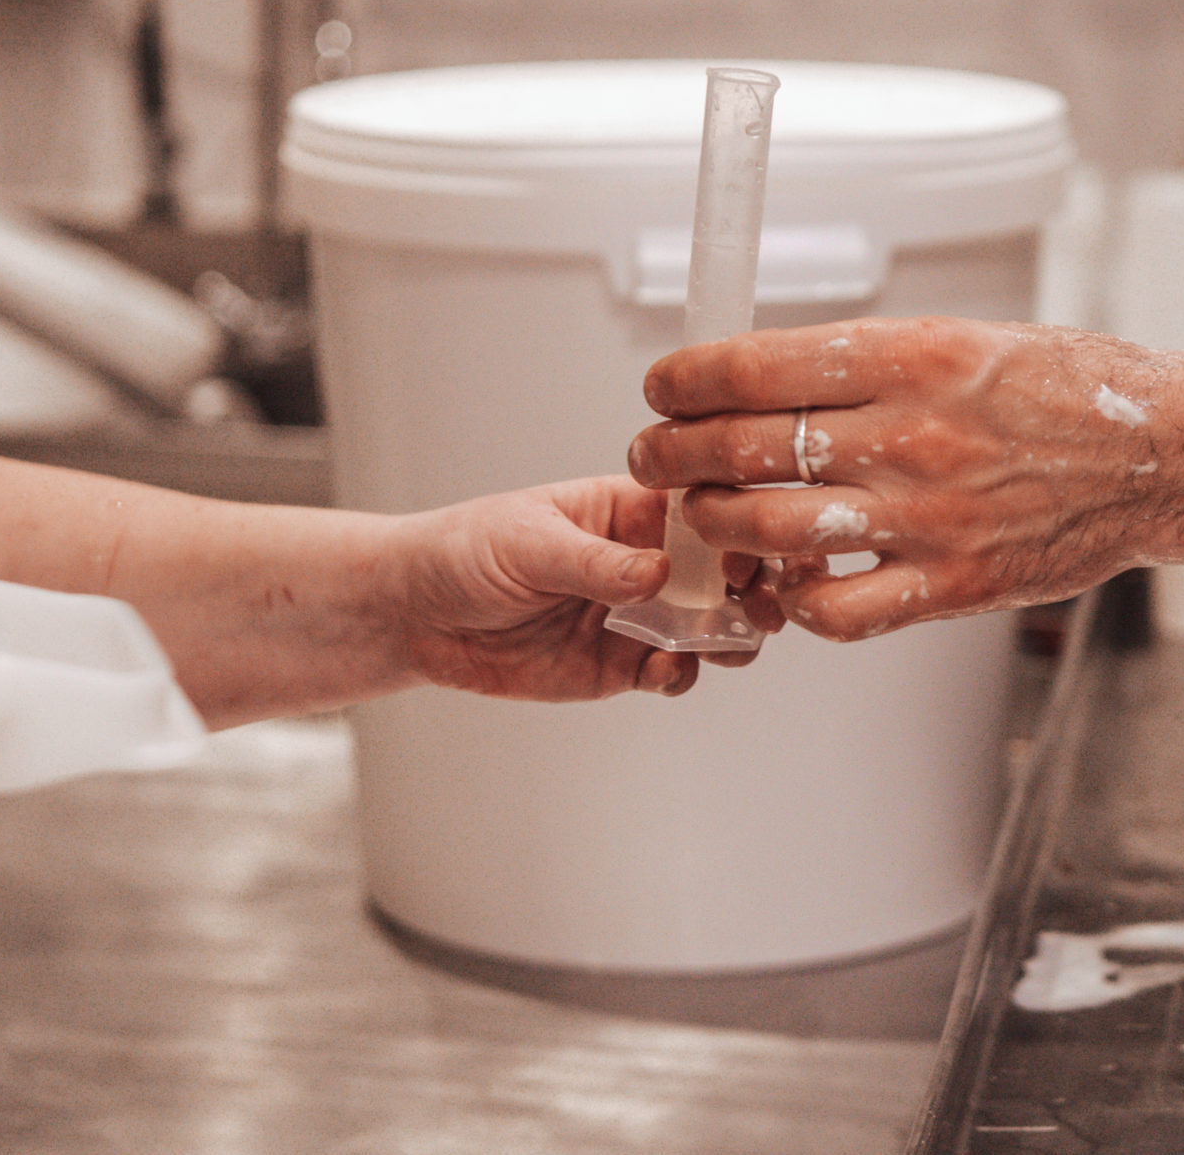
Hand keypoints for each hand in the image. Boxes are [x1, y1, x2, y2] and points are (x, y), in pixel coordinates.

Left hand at [389, 476, 779, 701]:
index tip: (753, 545)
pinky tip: (668, 670)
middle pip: (725, 569)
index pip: (702, 508)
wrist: (414, 614)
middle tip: (769, 604)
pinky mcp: (618, 665)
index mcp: (629, 509)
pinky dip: (683, 674)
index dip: (738, 523)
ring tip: (731, 642)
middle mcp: (645, 560)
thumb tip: (658, 573)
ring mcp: (637, 615)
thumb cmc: (465, 551)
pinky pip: (671, 672)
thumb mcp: (528, 543)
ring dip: (733, 634)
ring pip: (712, 625)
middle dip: (757, 585)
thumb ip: (594, 561)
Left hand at [628, 317, 1183, 640]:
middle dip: (674, 452)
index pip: (758, 366)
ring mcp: (931, 516)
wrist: (1162, 456)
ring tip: (699, 511)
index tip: (664, 385)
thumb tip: (770, 377)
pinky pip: (838, 610)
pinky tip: (786, 580)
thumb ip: (870, 361)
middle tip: (654, 452)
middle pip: (745, 448)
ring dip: (714, 521)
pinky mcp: (953, 584)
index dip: (689, 379)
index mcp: (914, 355)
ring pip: (772, 528)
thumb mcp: (966, 338)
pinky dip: (793, 601)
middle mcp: (914, 434)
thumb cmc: (1068, 392)